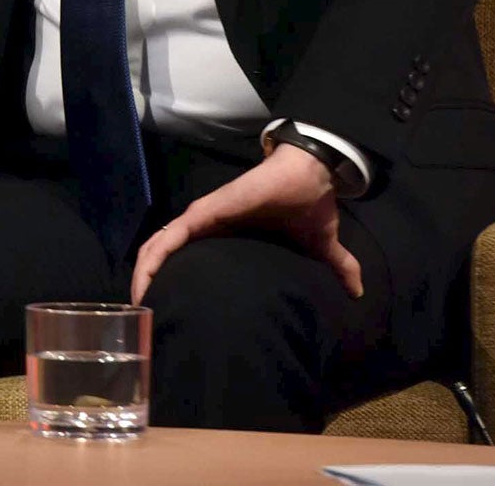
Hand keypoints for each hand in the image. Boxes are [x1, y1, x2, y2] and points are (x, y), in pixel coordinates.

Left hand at [129, 145, 362, 302]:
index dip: (172, 285)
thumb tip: (358, 292)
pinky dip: (153, 258)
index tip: (167, 316)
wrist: (309, 175)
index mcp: (225, 238)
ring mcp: (200, 219)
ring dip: (143, 275)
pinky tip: (143, 280)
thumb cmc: (308, 206)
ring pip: (157, 248)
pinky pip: (169, 237)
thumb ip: (336, 266)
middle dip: (150, 285)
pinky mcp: (202, 213)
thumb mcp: (322, 246)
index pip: (187, 263)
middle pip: (163, 259)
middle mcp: (206, 229)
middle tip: (143, 320)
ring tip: (136, 307)